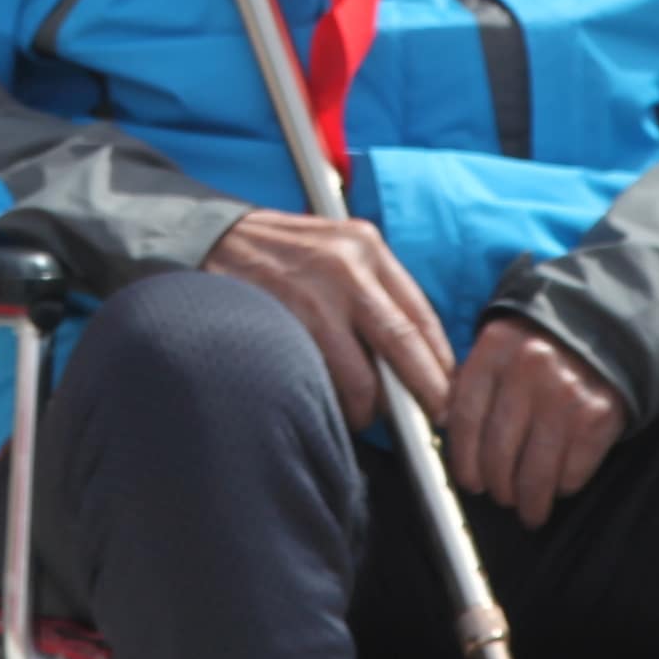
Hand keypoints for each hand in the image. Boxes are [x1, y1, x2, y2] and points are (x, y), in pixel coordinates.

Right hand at [210, 208, 454, 434]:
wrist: (209, 238)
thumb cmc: (279, 254)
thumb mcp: (335, 251)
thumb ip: (373, 291)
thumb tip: (413, 356)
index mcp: (366, 248)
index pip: (420, 316)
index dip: (440, 363)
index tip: (449, 392)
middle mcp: (346, 266)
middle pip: (403, 345)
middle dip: (424, 392)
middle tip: (434, 419)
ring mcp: (313, 296)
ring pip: (362, 376)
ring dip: (369, 408)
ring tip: (363, 413)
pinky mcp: (282, 324)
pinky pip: (320, 381)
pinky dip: (331, 400)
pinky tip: (328, 400)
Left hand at [442, 319, 626, 524]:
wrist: (605, 329)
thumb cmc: (543, 351)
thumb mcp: (501, 350)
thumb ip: (472, 385)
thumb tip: (447, 432)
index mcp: (495, 348)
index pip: (466, 419)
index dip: (464, 461)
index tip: (470, 482)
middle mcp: (530, 368)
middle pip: (498, 451)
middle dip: (498, 487)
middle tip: (501, 496)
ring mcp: (566, 392)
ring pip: (535, 472)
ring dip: (530, 501)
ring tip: (529, 508)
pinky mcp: (599, 414)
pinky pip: (572, 472)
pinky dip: (563, 487)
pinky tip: (559, 485)